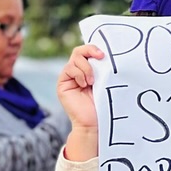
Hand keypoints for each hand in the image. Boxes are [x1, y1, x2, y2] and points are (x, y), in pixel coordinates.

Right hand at [58, 43, 103, 160]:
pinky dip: (79, 74)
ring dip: (86, 67)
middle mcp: (78, 72)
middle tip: (100, 57)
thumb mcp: (106, 83)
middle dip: (90, 51)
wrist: (94, 123)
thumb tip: (107, 54)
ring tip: (92, 81)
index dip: (94, 48)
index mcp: (90, 71)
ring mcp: (70, 77)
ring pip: (75, 59)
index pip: (89, 52)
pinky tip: (85, 84)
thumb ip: (104, 69)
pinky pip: (69, 69)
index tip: (104, 53)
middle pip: (79, 51)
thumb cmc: (105, 105)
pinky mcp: (63, 83)